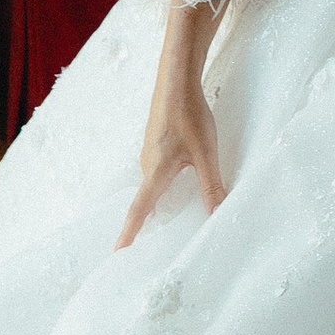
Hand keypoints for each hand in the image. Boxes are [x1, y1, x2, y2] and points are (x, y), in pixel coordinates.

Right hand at [118, 28, 227, 244]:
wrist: (176, 79)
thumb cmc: (190, 115)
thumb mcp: (205, 153)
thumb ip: (211, 185)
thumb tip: (216, 214)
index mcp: (156, 172)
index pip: (139, 210)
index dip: (129, 234)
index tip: (117, 254)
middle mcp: (147, 165)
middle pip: (145, 201)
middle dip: (144, 225)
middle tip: (143, 250)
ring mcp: (149, 153)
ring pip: (152, 186)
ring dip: (156, 204)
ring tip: (163, 225)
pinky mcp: (155, 142)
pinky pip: (155, 172)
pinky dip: (161, 187)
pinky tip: (176, 187)